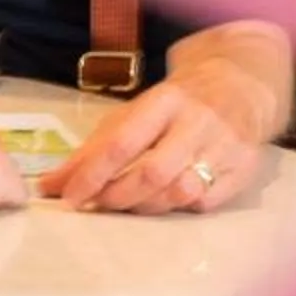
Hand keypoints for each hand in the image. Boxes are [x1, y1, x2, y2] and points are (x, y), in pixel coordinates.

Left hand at [52, 64, 268, 213]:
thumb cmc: (174, 104)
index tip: (67, 196)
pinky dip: (177, 208)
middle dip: (117, 196)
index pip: (122, 142)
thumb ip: (92, 148)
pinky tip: (164, 200)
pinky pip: (204, 203)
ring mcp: (225, 147)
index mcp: (164, 100)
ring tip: (128, 205)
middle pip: (153, 172)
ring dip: (145, 207)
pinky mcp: (244, 170)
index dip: (92, 174)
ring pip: (180, 192)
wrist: (240, 86)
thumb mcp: (133, 113)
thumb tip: (50, 184)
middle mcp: (197, 122)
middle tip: (96, 205)